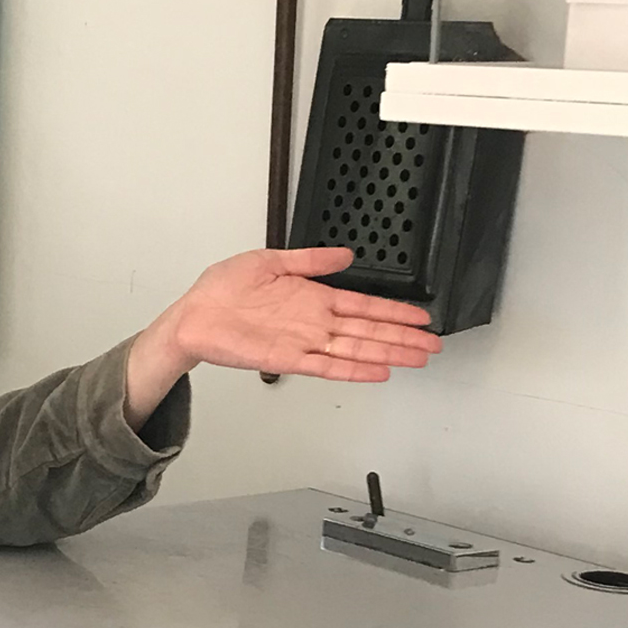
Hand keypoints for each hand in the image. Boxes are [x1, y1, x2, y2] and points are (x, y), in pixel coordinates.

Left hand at [124, 247, 442, 425]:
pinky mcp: (287, 360)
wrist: (193, 315)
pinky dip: (353, 369)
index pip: (363, 306)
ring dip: (388, 354)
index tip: (420, 317)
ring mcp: (303, 342)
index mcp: (311, 297)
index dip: (394, 312)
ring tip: (418, 358)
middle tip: (433, 345)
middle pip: (368, 330)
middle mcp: (312, 322)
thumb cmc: (222, 290)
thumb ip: (310, 261)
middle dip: (403, 338)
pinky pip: (327, 366)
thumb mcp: (269, 261)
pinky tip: (378, 371)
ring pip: (356, 350)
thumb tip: (344, 256)